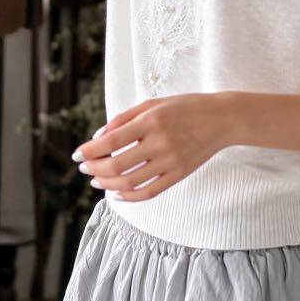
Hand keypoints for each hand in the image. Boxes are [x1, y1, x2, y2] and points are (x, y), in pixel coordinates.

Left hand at [72, 93, 232, 200]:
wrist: (222, 119)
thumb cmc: (184, 107)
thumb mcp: (153, 104)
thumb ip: (124, 119)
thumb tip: (98, 137)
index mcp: (151, 121)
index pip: (111, 141)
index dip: (90, 150)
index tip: (77, 155)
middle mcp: (160, 142)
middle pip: (117, 165)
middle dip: (95, 169)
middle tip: (85, 168)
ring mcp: (171, 161)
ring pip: (130, 182)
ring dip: (107, 184)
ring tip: (97, 181)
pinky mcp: (179, 174)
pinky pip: (150, 192)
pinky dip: (129, 197)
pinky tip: (117, 194)